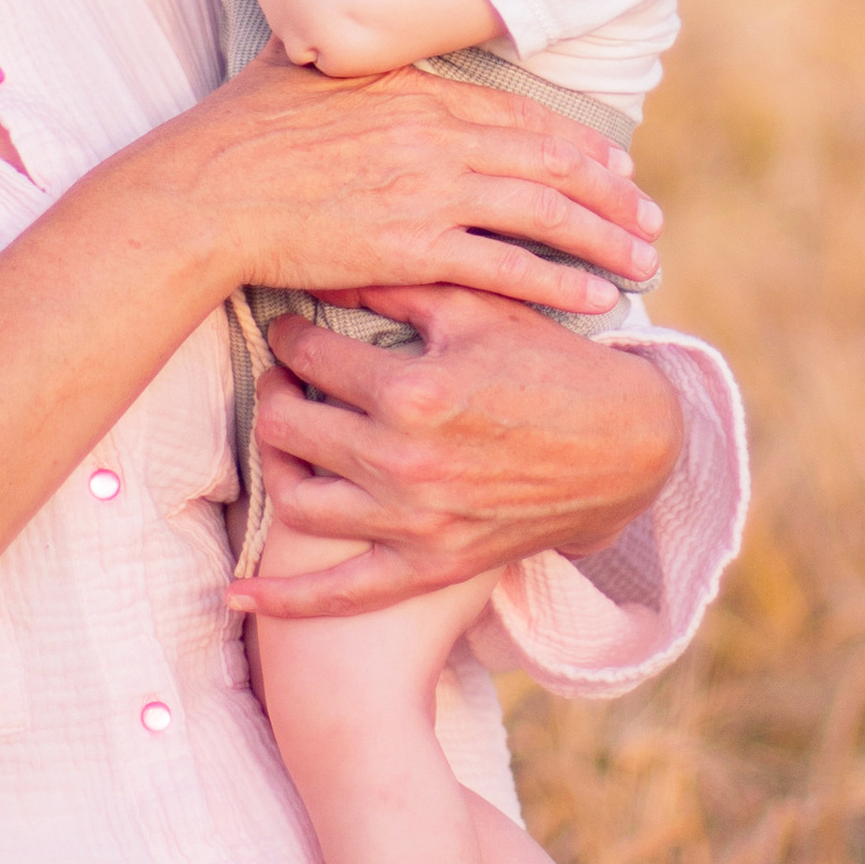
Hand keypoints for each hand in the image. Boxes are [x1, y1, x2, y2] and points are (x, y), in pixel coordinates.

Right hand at [191, 55, 658, 322]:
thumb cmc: (238, 129)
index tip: (612, 164)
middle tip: (650, 218)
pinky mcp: (415, 247)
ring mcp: (431, 191)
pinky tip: (595, 298)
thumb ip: (337, 45)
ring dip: (605, 239)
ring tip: (643, 261)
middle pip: (551, 163)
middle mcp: (439, 136)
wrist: (208, 189)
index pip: (520, 117)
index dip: (575, 144)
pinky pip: (506, 266)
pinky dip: (558, 283)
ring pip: (545, 214)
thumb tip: (330, 10)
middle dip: (612, 195)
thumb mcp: (298, 61)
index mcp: (419, 91)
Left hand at [229, 282, 683, 618]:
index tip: (291, 328)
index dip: (291, 334)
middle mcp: (404, 462)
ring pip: (298, 500)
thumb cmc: (552, 365)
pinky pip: (342, 594)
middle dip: (277, 393)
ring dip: (277, 465)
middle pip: (289, 427)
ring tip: (286, 437)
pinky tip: (237, 596)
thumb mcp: (479, 309)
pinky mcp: (430, 566)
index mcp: (414, 391)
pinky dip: (285, 599)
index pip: (311, 356)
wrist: (628, 447)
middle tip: (285, 376)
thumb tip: (326, 264)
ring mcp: (414, 522)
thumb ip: (398, 285)